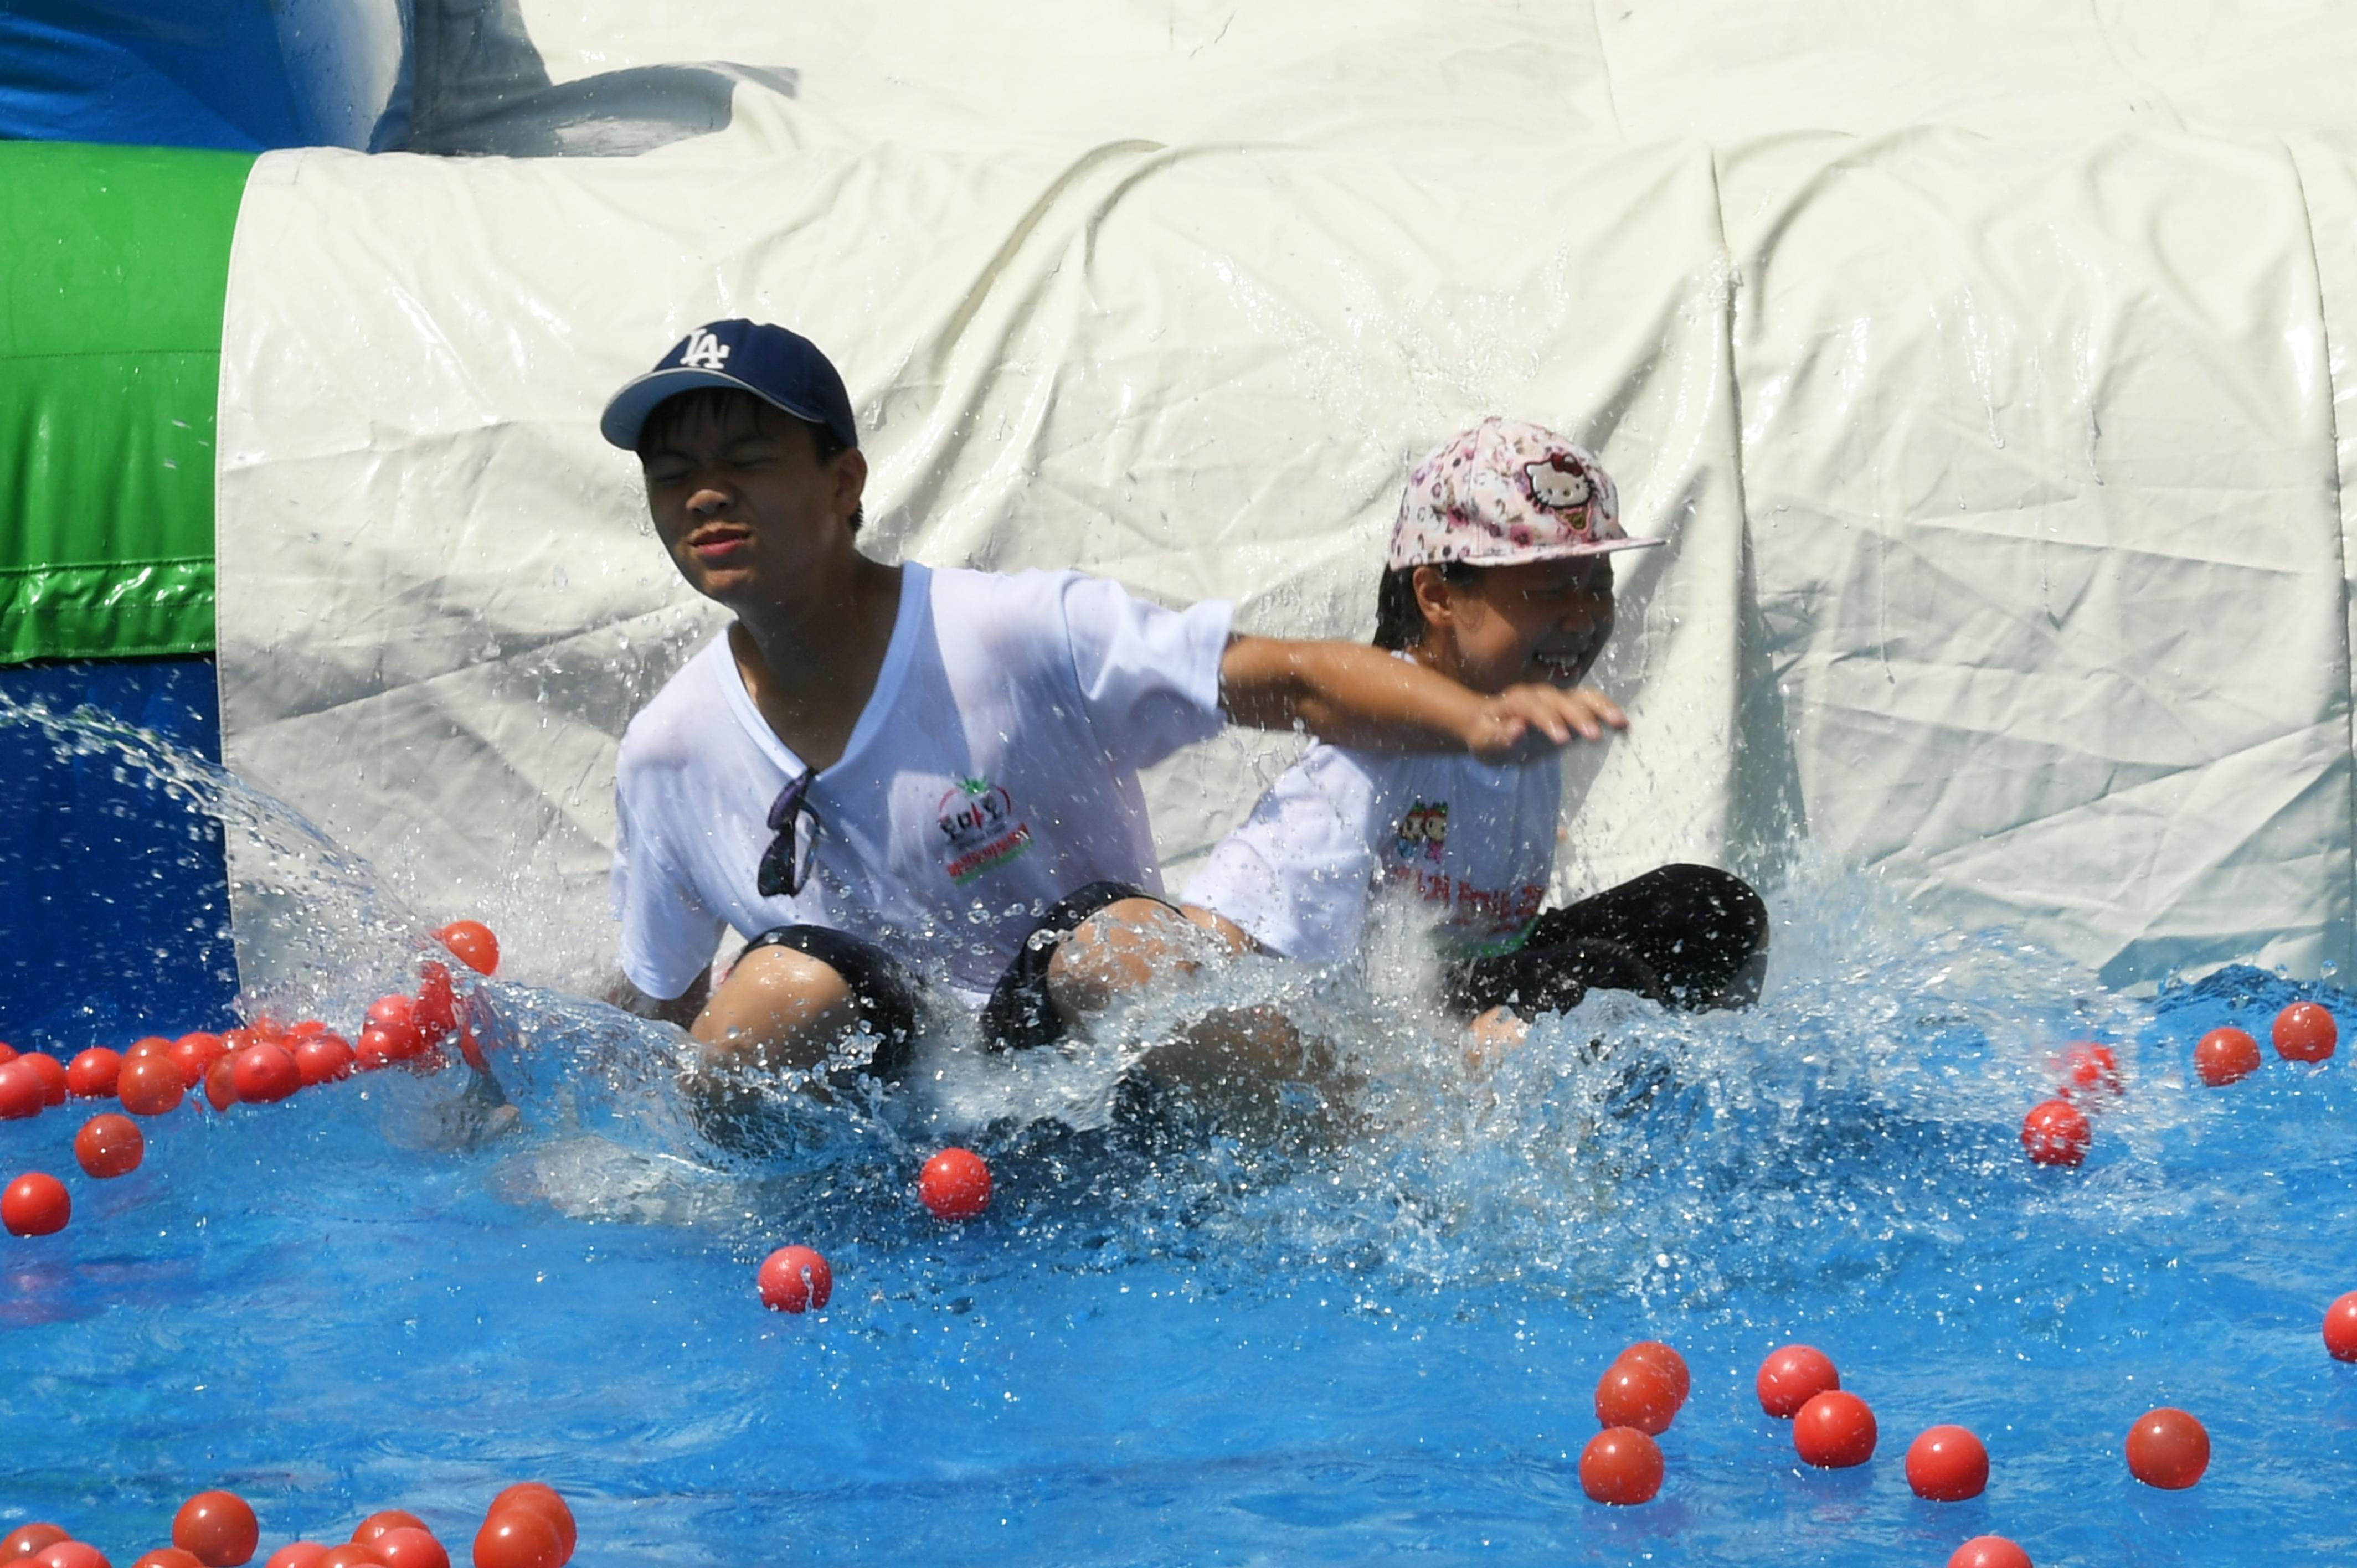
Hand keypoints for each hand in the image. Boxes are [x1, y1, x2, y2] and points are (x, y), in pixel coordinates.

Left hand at [1464, 684, 1626, 762]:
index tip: (1562, 740)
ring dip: (1600, 708)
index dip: (1548, 721)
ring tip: (1620, 723)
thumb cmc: (1486, 735)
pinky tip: (1623, 724)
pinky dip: (1606, 710)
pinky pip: (1591, 703)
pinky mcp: (1571, 706)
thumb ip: (1499, 738)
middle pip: (1560, 700)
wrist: (1491, 723)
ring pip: (1580, 697)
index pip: (1533, 707)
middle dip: (1577, 716)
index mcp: (1515, 701)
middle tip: (1594, 736)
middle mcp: (1539, 694)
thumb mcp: (1484, 742)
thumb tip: (1516, 729)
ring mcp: (1557, 698)